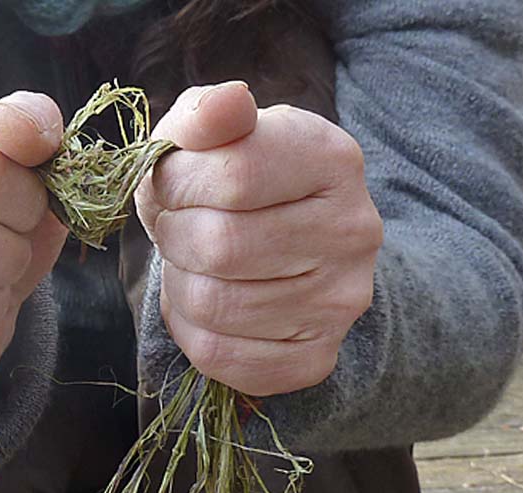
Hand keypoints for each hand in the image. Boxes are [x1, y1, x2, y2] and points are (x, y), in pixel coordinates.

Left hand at [135, 81, 382, 396]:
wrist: (291, 249)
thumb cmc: (237, 184)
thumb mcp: (217, 134)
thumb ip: (207, 114)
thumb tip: (225, 104)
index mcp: (331, 158)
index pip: (233, 176)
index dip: (177, 185)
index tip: (171, 185)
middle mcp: (351, 231)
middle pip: (220, 246)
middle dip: (174, 237)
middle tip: (178, 228)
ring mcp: (340, 302)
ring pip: (213, 305)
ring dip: (180, 283)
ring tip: (194, 264)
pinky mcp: (316, 357)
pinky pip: (220, 356)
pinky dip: (191, 330)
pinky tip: (205, 306)